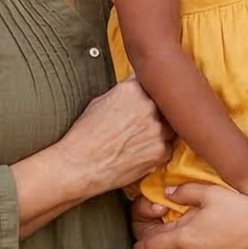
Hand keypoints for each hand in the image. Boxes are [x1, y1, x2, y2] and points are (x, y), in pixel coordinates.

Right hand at [57, 77, 173, 193]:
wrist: (78, 166)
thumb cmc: (84, 136)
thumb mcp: (99, 102)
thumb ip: (124, 93)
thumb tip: (134, 91)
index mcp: (133, 89)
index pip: (151, 82)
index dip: (149, 91)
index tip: (146, 96)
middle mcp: (149, 106)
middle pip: (164, 104)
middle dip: (156, 111)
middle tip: (141, 122)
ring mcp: (158, 129)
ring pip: (169, 126)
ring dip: (159, 131)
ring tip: (138, 140)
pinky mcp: (160, 152)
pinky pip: (167, 147)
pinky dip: (157, 151)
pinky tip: (139, 154)